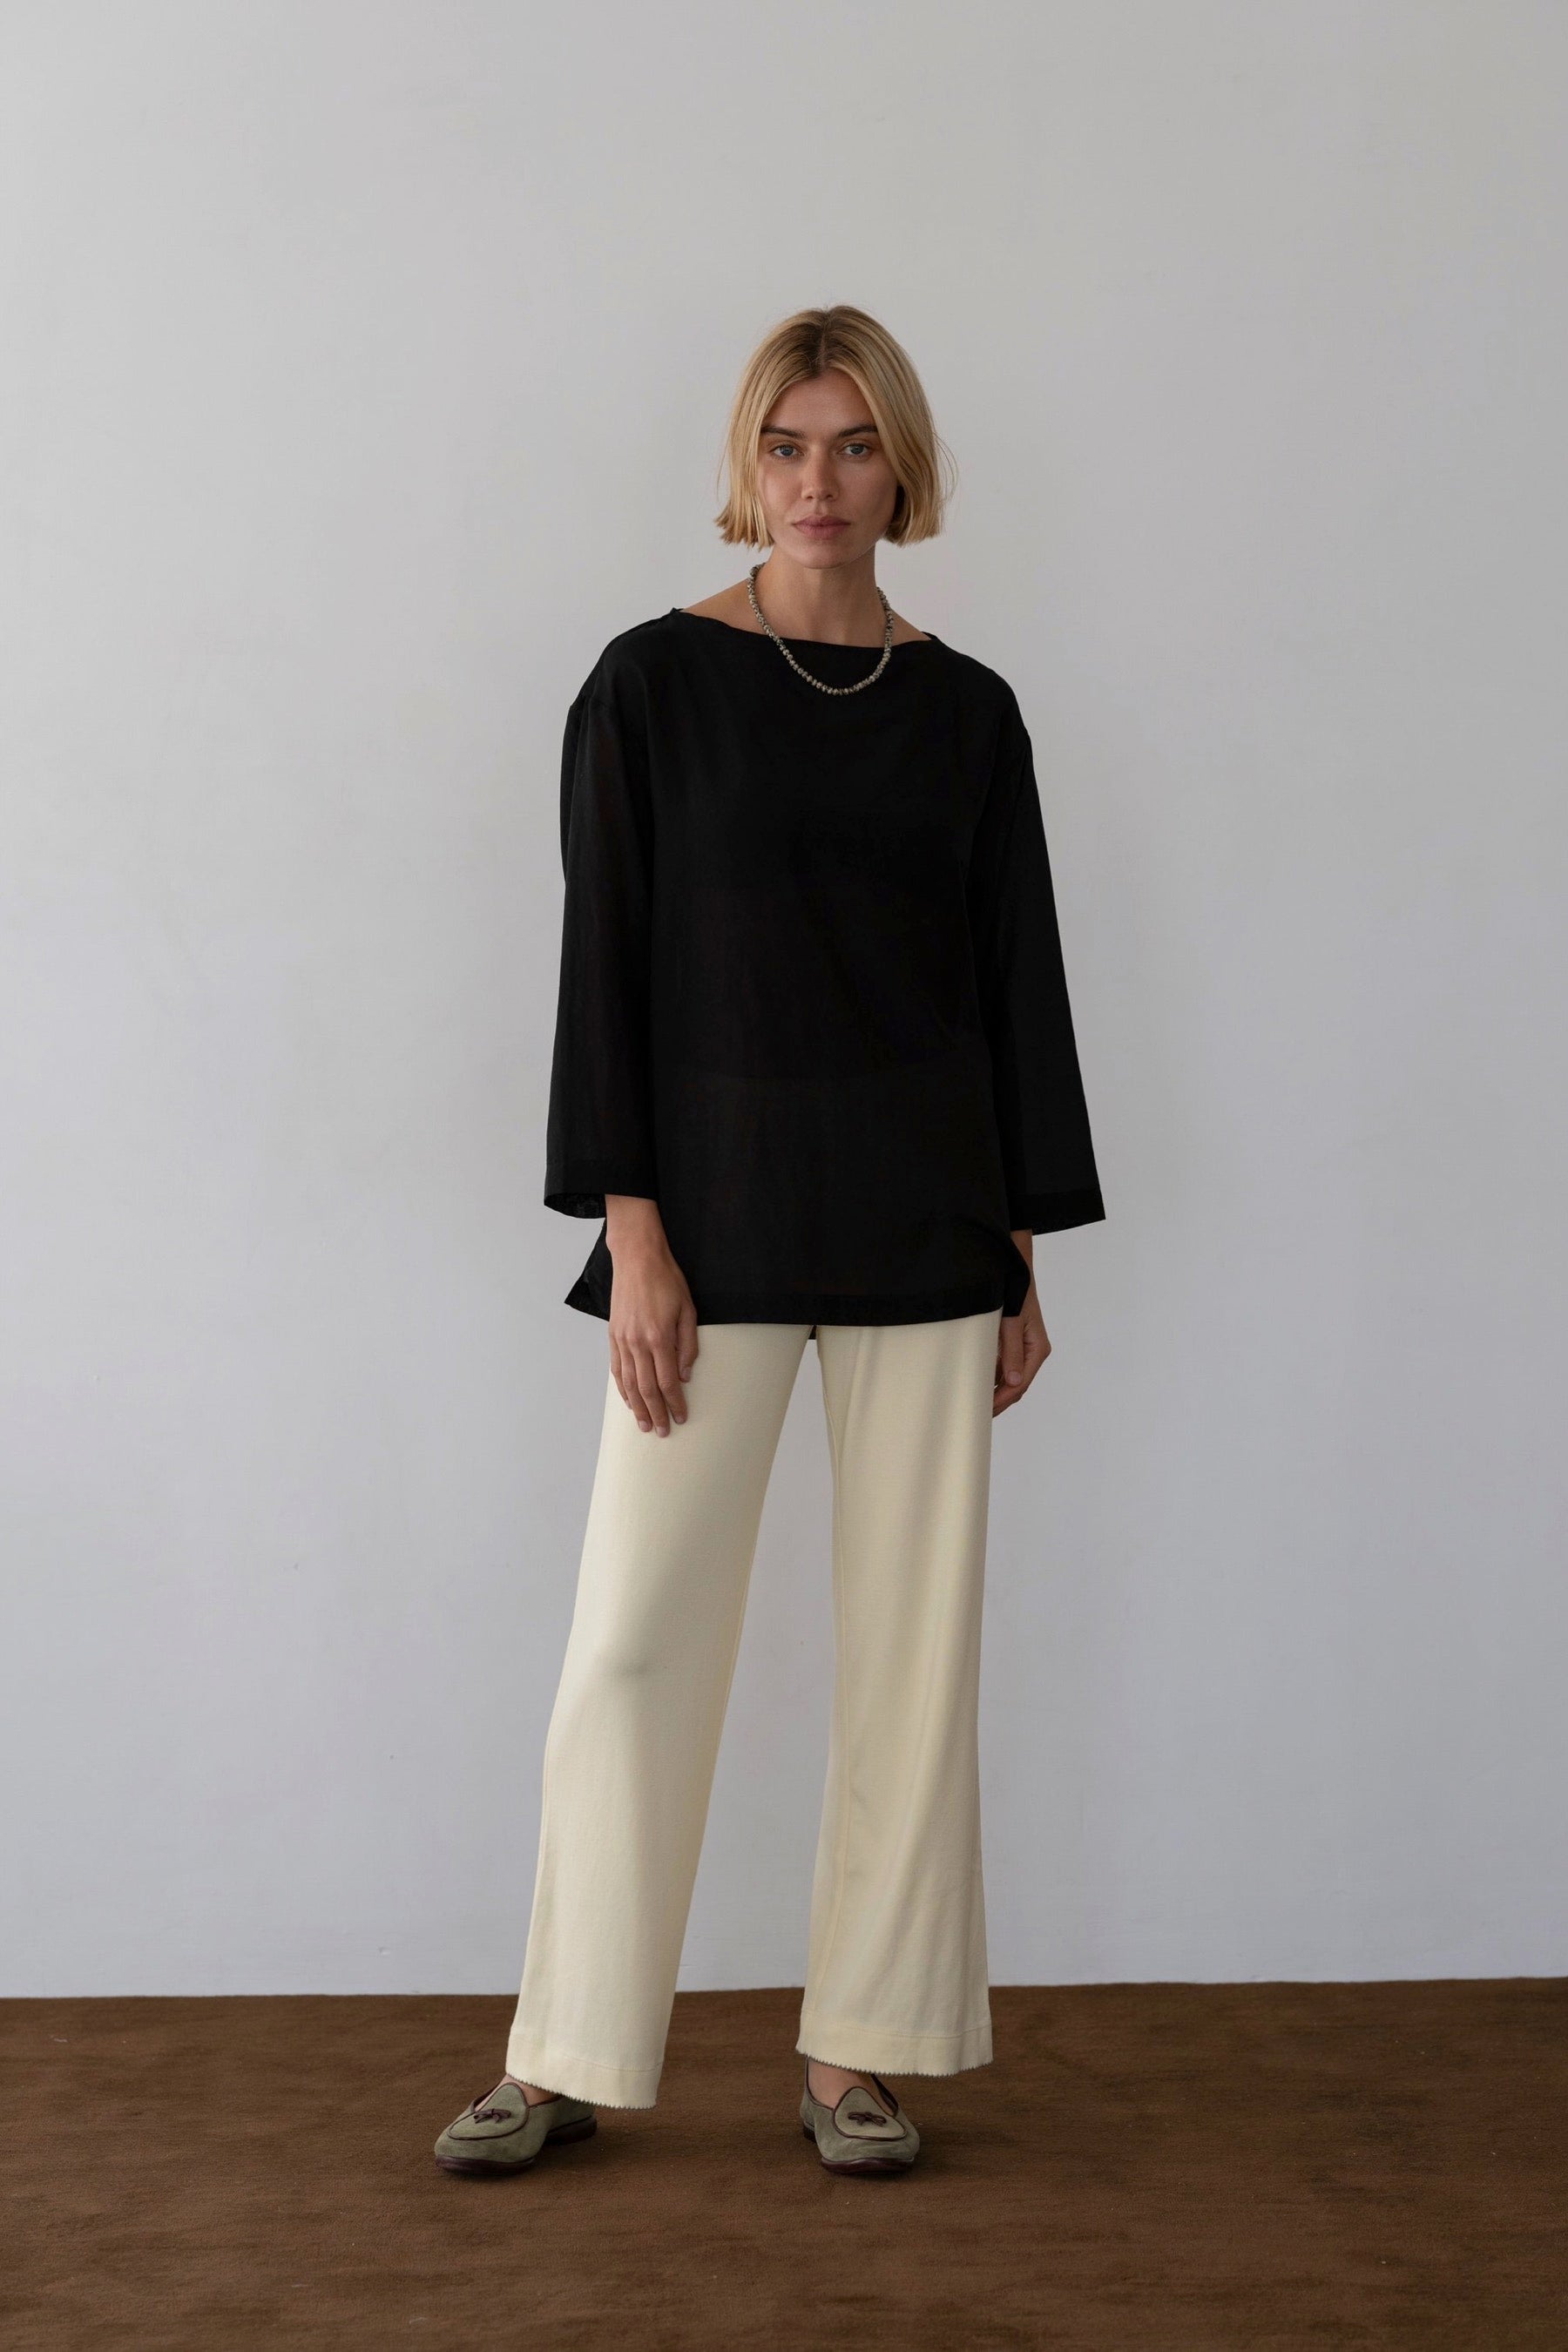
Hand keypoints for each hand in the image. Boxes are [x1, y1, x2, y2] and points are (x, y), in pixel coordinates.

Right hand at [604, 1195, 698, 1434]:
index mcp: (659, 1338)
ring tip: (643, 1424)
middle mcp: (638, 1343)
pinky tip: (628, 1400)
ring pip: (628, 1383)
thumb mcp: (688, 1310)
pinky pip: (617, 1369)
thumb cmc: (667, 1281)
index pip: (668, 1381)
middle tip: (661, 1432)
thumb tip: (685, 1374)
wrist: (637, 1259)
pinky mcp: (613, 1335)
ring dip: (636, 1407)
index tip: (681, 1418)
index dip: (675, 1403)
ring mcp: (623, 1340)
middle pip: (646, 1389)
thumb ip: (688, 1345)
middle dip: (655, 1413)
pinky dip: (622, 1388)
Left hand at [994, 1230, 1050, 1416]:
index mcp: (1037, 1349)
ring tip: (976, 1403)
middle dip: (999, 1400)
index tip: (985, 1410)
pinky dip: (994, 1376)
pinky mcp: (1014, 1344)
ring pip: (1010, 1378)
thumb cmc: (1015, 1293)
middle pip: (1017, 1385)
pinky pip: (1004, 1366)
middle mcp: (1033, 1352)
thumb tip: (1013, 1383)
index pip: (1020, 1383)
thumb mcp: (1011, 1323)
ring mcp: (1024, 1349)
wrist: (1015, 1271)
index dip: (1002, 1399)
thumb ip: (1011, 1353)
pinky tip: (979, 1383)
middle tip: (978, 1414)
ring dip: (996, 1390)